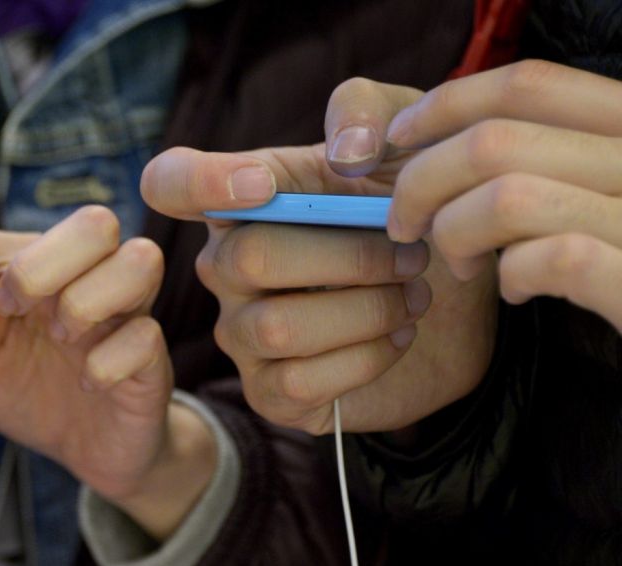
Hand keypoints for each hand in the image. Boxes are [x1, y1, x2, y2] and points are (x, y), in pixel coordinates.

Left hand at [0, 209, 216, 538]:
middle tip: (15, 306)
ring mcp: (127, 313)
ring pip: (139, 259)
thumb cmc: (31, 389)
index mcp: (35, 271)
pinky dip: (109, 360)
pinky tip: (89, 382)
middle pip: (95, 221)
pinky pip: (146, 335)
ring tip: (61, 336)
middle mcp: (88, 277)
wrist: (92, 447)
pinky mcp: (152, 357)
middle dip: (45, 262)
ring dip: (88, 298)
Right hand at [140, 76, 498, 433]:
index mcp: (241, 198)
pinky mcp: (272, 392)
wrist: (458, 302)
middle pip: (249, 257)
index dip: (197, 182)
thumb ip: (370, 112)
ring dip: (367, 310)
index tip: (265, 186)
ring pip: (276, 327)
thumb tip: (345, 154)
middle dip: (350, 257)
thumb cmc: (411, 215)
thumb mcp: (405, 144)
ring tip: (414, 296)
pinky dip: (364, 360)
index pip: (169, 182)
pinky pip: (296, 383)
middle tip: (412, 254)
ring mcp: (242, 332)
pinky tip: (398, 337)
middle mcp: (225, 266)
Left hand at [383, 60, 621, 331]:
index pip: (529, 84)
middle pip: (496, 143)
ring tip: (461, 264)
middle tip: (406, 226)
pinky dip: (515, 274)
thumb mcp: (557, 182)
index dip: (446, 106)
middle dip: (424, 185)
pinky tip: (514, 289)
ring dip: (458, 234)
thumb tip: (352, 148)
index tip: (396, 139)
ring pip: (511, 198)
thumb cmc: (591, 259)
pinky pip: (557, 258)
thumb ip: (483, 146)